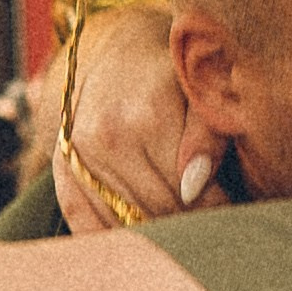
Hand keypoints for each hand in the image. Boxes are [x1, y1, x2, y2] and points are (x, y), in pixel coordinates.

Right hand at [57, 5, 229, 227]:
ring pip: (125, 223)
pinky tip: (137, 234)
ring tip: (178, 225)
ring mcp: (78, 155)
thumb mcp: (201, 95)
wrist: (121, 53)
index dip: (216, 208)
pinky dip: (112, 237)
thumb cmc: (173, 77)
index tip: (230, 210)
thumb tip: (194, 187)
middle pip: (157, 210)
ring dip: (154, 231)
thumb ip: (209, 137)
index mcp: (148, 117)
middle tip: (208, 223)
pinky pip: (85, 223)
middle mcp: (106, 137)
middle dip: (188, 222)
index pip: (189, 193)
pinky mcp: (61, 167)